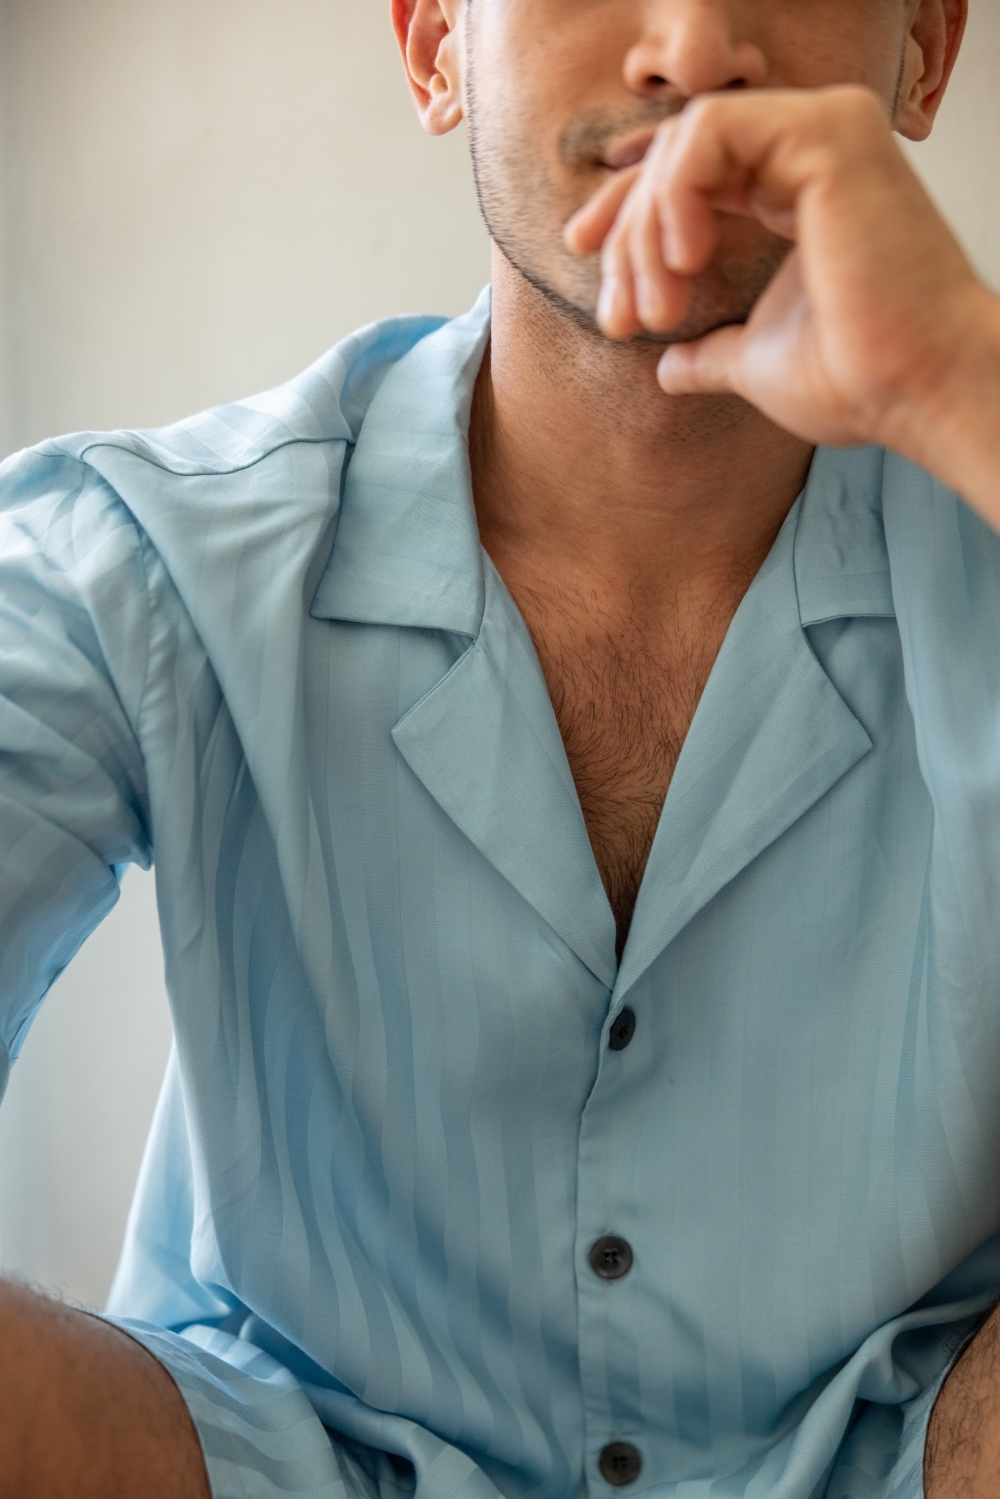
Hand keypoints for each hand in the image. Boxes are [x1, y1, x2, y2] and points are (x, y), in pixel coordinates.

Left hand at [565, 87, 999, 517]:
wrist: (914, 391)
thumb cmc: (858, 381)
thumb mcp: (757, 361)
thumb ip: (714, 352)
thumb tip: (669, 369)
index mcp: (798, 188)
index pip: (692, 172)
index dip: (627, 210)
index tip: (584, 255)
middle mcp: (812, 146)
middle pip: (676, 157)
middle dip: (627, 238)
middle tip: (620, 317)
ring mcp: (823, 131)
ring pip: (685, 144)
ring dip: (648, 230)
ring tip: (657, 308)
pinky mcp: (826, 133)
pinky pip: (708, 134)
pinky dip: (676, 196)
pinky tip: (683, 261)